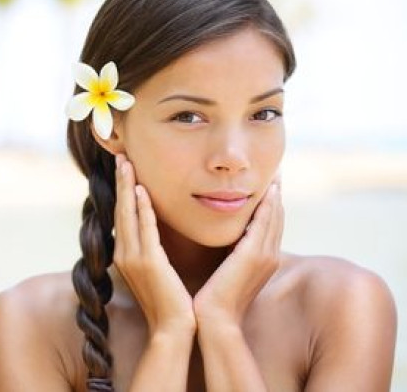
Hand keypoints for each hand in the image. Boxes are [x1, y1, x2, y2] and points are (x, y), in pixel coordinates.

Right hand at [113, 154, 195, 336]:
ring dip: (127, 187)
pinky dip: (141, 209)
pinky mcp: (148, 263)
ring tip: (126, 163)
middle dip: (121, 181)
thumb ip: (153, 250)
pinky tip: (140, 190)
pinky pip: (144, 230)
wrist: (174, 329)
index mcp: (127, 255)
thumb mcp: (157, 271)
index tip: (125, 168)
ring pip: (127, 214)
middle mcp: (125, 254)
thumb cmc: (170, 301)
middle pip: (120, 209)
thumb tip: (156, 232)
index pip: (123, 215)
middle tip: (121, 156)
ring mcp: (134, 258)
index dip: (123, 191)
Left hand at [193, 181, 283, 326]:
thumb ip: (230, 255)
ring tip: (275, 173)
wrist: (213, 320)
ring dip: (275, 194)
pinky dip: (266, 205)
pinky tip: (266, 190)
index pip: (271, 224)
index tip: (270, 183)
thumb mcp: (227, 271)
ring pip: (274, 217)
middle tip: (277, 170)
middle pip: (278, 217)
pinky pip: (264, 223)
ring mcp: (264, 256)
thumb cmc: (214, 298)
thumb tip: (226, 242)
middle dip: (277, 194)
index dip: (272, 203)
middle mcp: (269, 256)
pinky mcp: (253, 256)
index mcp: (262, 260)